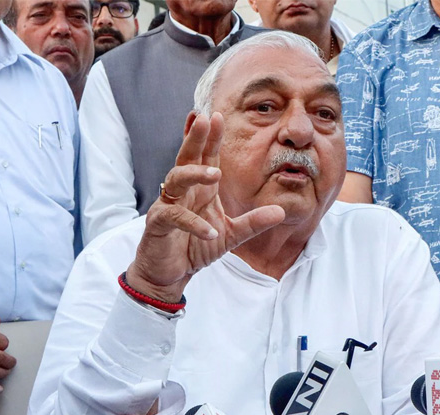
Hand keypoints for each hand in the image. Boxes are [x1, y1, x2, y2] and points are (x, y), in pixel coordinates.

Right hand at [126, 112, 284, 301]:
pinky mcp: (158, 224)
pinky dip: (193, 223)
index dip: (210, 137)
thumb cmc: (195, 248)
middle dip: (195, 138)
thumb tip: (281, 212)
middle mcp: (182, 191)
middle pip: (186, 157)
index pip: (205, 157)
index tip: (218, 115)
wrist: (169, 275)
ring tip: (216, 175)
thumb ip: (253, 222)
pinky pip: (174, 216)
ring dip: (195, 174)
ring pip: (175, 179)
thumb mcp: (231, 235)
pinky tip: (210, 232)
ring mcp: (167, 205)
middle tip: (205, 119)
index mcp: (200, 189)